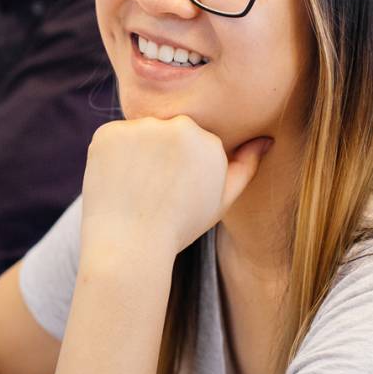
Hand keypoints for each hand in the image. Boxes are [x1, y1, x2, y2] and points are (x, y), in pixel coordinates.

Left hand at [78, 116, 272, 263]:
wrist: (129, 246)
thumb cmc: (179, 227)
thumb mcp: (221, 201)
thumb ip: (245, 167)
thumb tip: (265, 140)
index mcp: (209, 141)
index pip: (192, 141)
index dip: (180, 168)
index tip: (173, 193)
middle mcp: (178, 126)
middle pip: (167, 130)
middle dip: (160, 153)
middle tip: (152, 190)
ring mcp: (140, 128)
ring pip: (139, 132)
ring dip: (135, 152)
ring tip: (134, 189)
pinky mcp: (108, 133)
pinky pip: (112, 137)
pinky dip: (112, 156)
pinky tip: (116, 183)